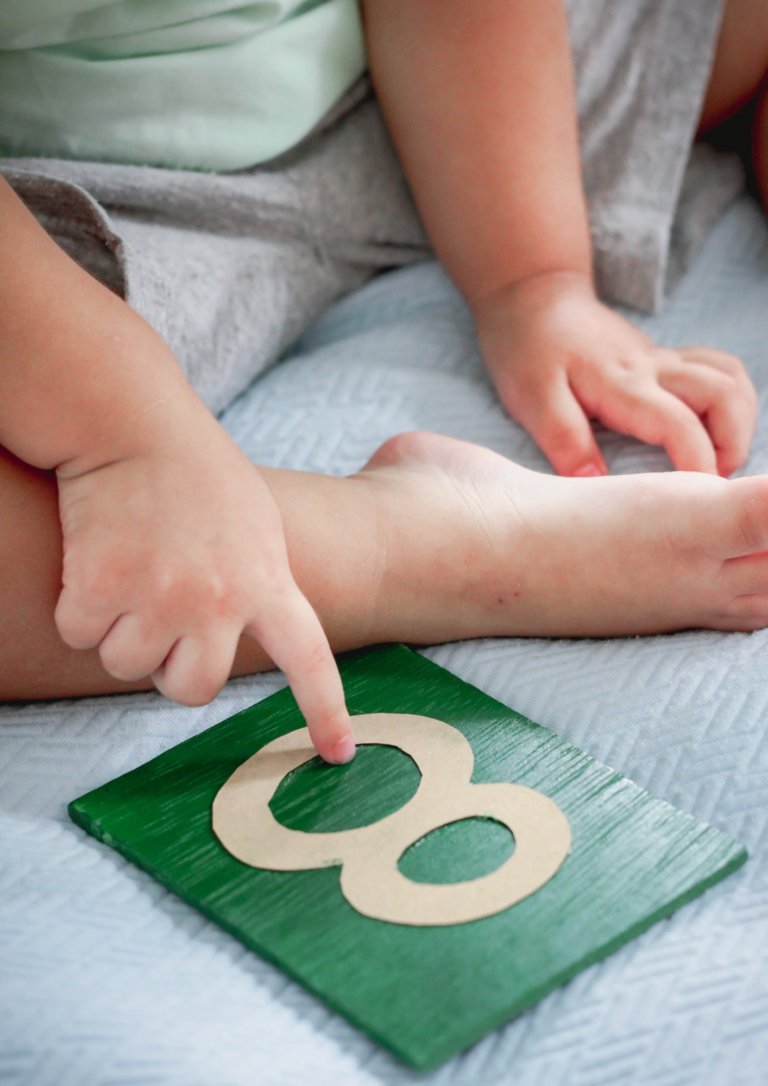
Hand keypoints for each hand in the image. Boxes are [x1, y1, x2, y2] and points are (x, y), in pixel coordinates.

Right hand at [54, 403, 354, 763]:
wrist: (135, 425)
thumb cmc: (196, 472)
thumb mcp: (255, 525)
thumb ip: (259, 582)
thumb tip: (246, 634)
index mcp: (268, 582)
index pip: (309, 660)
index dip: (324, 710)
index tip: (337, 754)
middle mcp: (220, 600)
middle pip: (190, 688)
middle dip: (167, 667)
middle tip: (159, 616)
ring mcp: (161, 597)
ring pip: (127, 664)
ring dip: (118, 629)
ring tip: (129, 566)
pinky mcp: (102, 588)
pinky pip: (81, 634)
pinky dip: (77, 607)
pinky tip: (94, 558)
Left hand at [474, 271, 756, 476]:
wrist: (533, 298)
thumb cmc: (528, 350)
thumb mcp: (532, 398)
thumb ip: (564, 439)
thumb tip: (594, 481)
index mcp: (623, 384)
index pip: (679, 425)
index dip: (697, 465)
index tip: (697, 501)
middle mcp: (654, 368)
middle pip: (725, 393)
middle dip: (734, 444)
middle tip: (711, 486)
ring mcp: (663, 361)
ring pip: (729, 379)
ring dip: (739, 422)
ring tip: (717, 462)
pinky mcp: (663, 360)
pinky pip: (717, 369)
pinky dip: (730, 398)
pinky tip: (713, 428)